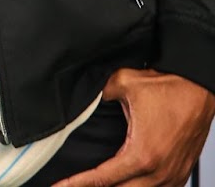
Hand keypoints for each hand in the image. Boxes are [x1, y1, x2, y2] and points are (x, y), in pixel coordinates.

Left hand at [53, 68, 214, 186]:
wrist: (200, 88)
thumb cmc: (170, 88)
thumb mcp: (123, 83)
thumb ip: (98, 92)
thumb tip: (81, 96)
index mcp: (141, 155)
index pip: (102, 179)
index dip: (77, 184)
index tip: (60, 186)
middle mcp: (159, 171)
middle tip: (73, 186)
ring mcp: (173, 175)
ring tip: (96, 185)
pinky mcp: (181, 172)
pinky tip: (126, 184)